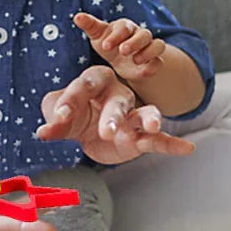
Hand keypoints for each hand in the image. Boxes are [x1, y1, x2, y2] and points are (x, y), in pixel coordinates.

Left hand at [36, 66, 194, 163]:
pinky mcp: (141, 137)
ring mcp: (132, 115)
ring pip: (142, 114)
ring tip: (154, 125)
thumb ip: (53, 123)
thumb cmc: (73, 115)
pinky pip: (159, 140)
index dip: (71, 100)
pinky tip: (188, 149)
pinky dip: (173, 144)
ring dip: (148, 119)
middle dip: (113, 116)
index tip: (60, 116)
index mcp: (94, 81)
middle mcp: (117, 95)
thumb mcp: (58, 118)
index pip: (83, 87)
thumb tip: (43, 132)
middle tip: (107, 131)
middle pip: (117, 102)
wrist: (86, 130)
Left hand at [74, 12, 164, 81]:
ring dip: (148, 52)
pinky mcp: (153, 61)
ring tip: (135, 60)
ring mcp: (149, 48)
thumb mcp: (97, 35)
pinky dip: (154, 66)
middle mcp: (140, 35)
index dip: (115, 36)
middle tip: (123, 51)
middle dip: (134, 42)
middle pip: (144, 34)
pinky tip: (144, 72)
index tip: (105, 46)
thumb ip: (89, 25)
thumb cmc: (108, 43)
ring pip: (157, 45)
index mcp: (125, 27)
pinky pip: (159, 62)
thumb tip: (77, 17)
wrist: (120, 60)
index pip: (123, 28)